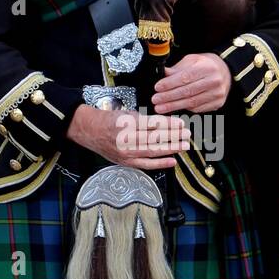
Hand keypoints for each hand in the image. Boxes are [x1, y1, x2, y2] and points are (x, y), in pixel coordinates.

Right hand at [65, 104, 190, 170]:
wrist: (90, 131)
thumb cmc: (110, 120)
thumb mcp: (127, 114)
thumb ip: (145, 120)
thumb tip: (166, 124)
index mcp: (127, 123)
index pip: (153, 124)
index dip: (169, 125)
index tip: (181, 124)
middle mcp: (126, 139)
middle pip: (155, 138)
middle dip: (173, 137)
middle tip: (187, 134)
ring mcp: (126, 153)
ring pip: (153, 151)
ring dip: (171, 149)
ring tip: (184, 146)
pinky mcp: (126, 162)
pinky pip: (146, 164)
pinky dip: (160, 163)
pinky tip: (173, 161)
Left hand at [151, 53, 232, 112]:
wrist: (225, 71)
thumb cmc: (205, 65)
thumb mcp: (192, 60)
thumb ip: (177, 69)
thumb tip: (162, 74)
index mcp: (207, 67)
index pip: (185, 77)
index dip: (170, 84)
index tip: (157, 88)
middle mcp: (214, 81)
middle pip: (187, 91)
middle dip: (169, 97)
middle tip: (155, 100)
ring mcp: (217, 94)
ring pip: (192, 103)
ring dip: (174, 106)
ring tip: (160, 108)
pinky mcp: (218, 103)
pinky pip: (198, 109)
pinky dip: (185, 109)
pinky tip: (174, 108)